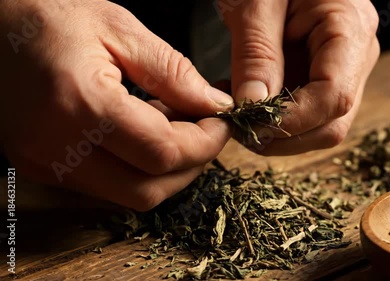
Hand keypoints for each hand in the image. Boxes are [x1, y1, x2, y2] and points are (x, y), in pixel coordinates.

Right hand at [0, 0, 233, 210]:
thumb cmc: (46, 15)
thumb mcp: (118, 27)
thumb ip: (173, 71)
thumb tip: (214, 105)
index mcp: (81, 104)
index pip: (164, 152)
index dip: (206, 142)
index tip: (222, 122)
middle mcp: (57, 147)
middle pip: (149, 191)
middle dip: (192, 165)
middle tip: (206, 129)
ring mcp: (45, 163)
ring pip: (129, 196)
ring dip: (165, 170)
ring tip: (173, 125)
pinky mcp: (41, 167)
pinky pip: (107, 187)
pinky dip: (137, 169)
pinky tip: (141, 134)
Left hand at [219, 0, 378, 154]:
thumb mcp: (257, 3)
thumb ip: (257, 54)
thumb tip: (252, 107)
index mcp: (350, 28)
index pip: (334, 96)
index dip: (293, 120)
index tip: (250, 123)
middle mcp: (357, 56)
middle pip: (332, 122)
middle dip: (284, 136)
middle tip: (239, 127)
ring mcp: (344, 70)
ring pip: (320, 126)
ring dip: (278, 133)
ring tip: (240, 113)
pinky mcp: (324, 77)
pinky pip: (307, 114)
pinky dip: (276, 120)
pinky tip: (248, 105)